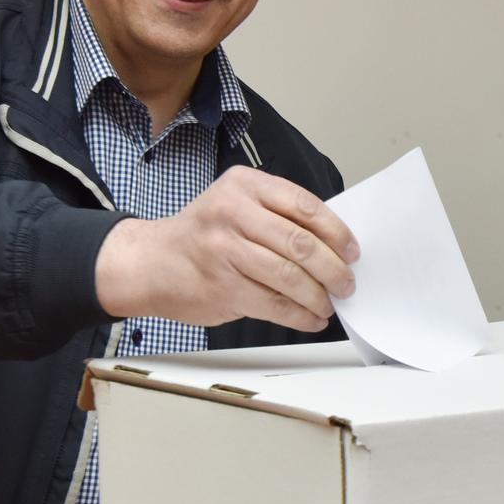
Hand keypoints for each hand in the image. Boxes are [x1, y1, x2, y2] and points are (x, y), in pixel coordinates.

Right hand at [95, 166, 359, 331]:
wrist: (151, 262)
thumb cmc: (202, 235)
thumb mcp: (235, 204)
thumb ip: (277, 215)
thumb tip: (331, 243)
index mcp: (245, 185)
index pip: (304, 205)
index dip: (336, 232)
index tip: (352, 251)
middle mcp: (234, 212)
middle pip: (301, 243)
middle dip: (333, 269)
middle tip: (347, 283)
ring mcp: (226, 250)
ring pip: (290, 276)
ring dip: (318, 296)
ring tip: (329, 304)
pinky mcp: (223, 286)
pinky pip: (274, 303)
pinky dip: (299, 315)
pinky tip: (310, 317)